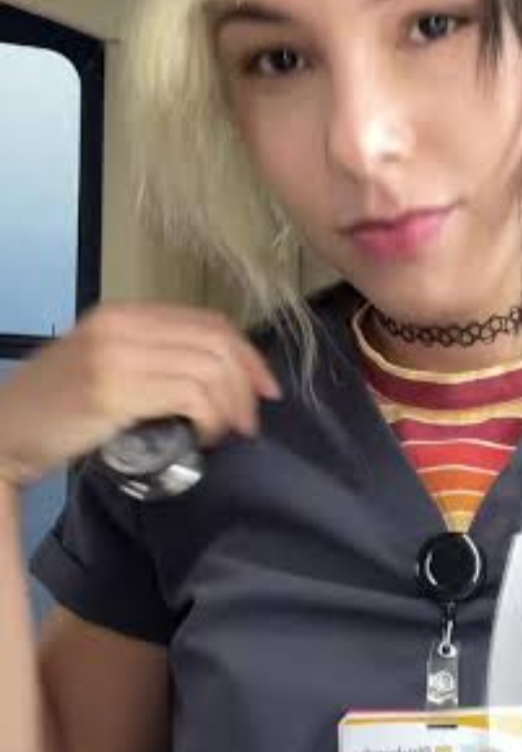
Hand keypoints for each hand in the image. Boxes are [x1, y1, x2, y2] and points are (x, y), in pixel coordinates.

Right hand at [0, 304, 281, 489]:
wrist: (4, 433)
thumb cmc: (56, 409)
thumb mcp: (105, 366)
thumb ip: (150, 358)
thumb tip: (214, 377)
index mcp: (122, 314)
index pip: (207, 321)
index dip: (246, 353)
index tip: (265, 388)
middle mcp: (121, 326)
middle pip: (215, 342)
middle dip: (247, 382)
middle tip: (250, 420)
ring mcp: (117, 356)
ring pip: (209, 368)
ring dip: (230, 406)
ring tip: (225, 432)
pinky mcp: (114, 392)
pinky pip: (190, 395)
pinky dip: (210, 418)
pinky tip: (205, 436)